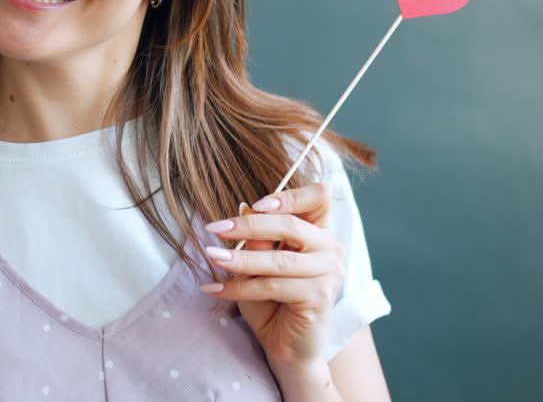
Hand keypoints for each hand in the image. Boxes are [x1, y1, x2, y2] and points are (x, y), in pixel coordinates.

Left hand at [199, 183, 345, 367]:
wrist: (285, 348)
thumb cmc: (271, 302)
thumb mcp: (258, 265)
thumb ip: (258, 240)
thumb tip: (243, 206)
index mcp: (319, 232)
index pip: (318, 196)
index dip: (290, 195)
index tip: (255, 204)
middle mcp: (330, 249)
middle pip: (292, 225)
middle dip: (249, 225)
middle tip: (215, 228)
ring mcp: (329, 274)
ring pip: (279, 259)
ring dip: (240, 259)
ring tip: (212, 257)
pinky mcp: (319, 298)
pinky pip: (273, 286)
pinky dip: (240, 287)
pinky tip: (215, 288)